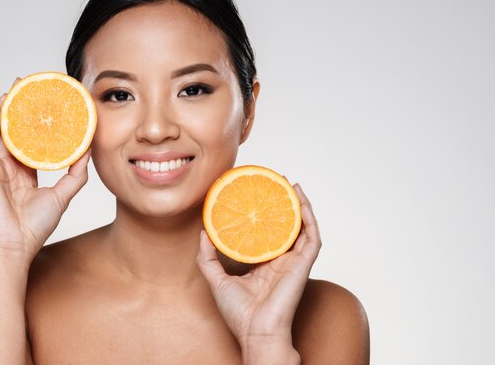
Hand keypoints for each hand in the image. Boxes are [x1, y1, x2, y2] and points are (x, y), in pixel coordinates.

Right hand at [0, 88, 89, 262]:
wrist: (16, 245)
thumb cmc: (36, 225)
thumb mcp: (64, 194)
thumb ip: (76, 173)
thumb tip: (88, 151)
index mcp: (24, 173)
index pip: (29, 140)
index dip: (35, 122)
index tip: (45, 104)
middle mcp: (8, 167)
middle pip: (12, 130)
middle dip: (17, 108)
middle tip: (27, 86)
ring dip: (3, 108)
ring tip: (14, 90)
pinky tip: (2, 108)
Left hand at [196, 184, 320, 351]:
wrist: (255, 332)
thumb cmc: (239, 314)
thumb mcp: (217, 280)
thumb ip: (208, 258)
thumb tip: (203, 233)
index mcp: (265, 264)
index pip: (268, 233)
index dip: (265, 214)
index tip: (258, 196)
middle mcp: (281, 260)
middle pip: (287, 226)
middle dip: (284, 204)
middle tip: (275, 182)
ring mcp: (294, 262)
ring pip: (303, 227)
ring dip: (300, 205)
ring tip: (291, 185)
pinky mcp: (303, 264)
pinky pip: (312, 236)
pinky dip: (308, 217)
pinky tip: (300, 200)